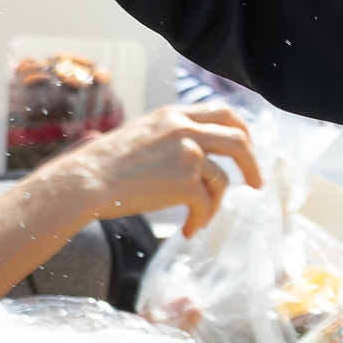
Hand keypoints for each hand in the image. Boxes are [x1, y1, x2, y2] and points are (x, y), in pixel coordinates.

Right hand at [52, 105, 264, 231]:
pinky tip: (189, 230)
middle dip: (252, 164)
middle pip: (238, 140)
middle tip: (255, 184)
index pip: (222, 112)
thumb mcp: (140, 134)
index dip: (241, 130)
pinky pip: (207, 204)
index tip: (247, 147)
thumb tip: (191, 151)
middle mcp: (185, 128)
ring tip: (199, 218)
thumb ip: (168, 136)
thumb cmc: (102, 164)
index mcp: (173, 114)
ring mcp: (188, 153)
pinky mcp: (185, 181)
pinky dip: (201, 220)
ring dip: (215, 204)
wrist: (87, 180)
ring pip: (222, 180)